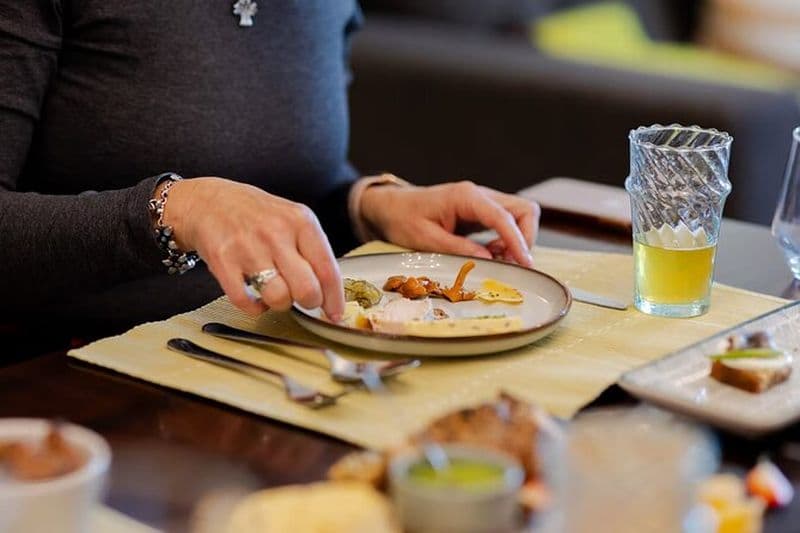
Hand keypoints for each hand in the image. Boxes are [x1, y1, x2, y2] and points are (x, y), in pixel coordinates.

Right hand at [163, 177, 344, 318]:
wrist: (210, 202)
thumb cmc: (256, 215)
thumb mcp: (292, 218)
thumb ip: (313, 250)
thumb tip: (330, 291)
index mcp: (300, 221)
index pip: (327, 269)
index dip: (334, 298)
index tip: (335, 314)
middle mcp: (276, 233)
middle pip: (306, 289)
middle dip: (309, 302)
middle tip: (304, 299)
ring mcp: (248, 248)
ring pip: (278, 298)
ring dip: (280, 303)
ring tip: (277, 291)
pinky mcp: (223, 262)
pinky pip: (245, 302)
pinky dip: (254, 307)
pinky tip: (256, 297)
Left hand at [360, 180, 538, 266]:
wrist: (392, 207)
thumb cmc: (404, 219)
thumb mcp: (425, 239)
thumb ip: (458, 249)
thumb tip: (489, 260)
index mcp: (466, 197)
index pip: (503, 217)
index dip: (518, 241)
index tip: (525, 264)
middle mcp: (480, 195)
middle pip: (524, 210)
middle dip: (526, 238)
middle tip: (512, 263)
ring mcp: (483, 202)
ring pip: (520, 215)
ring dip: (518, 240)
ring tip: (498, 258)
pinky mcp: (481, 212)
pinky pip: (507, 223)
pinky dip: (507, 240)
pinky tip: (491, 253)